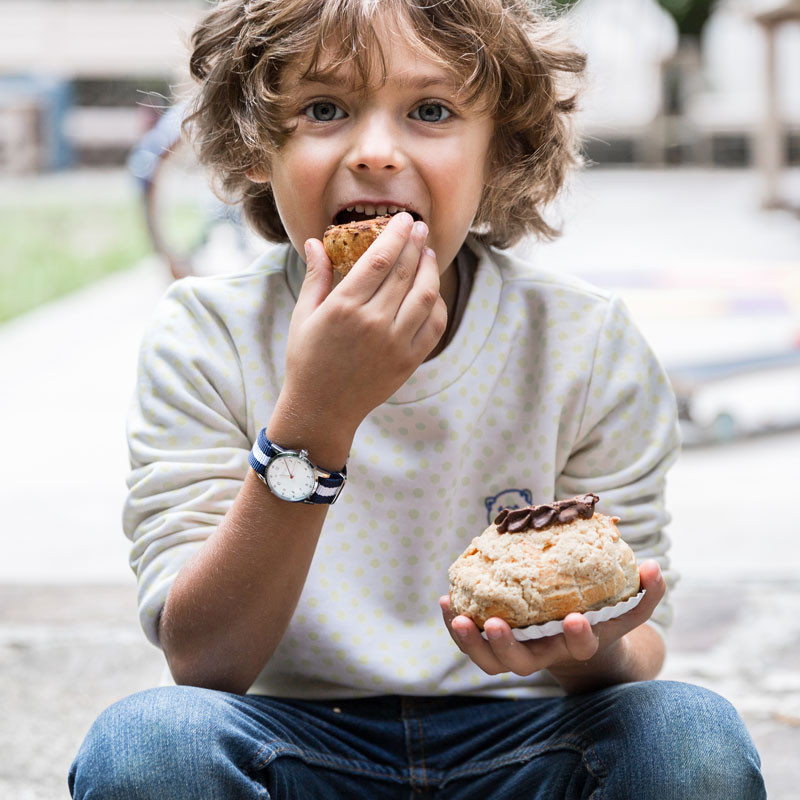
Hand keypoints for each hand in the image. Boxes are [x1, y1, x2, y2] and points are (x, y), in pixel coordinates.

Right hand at [278, 212, 447, 440]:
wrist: (322, 409)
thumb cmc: (307, 360)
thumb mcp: (303, 316)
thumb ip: (315, 276)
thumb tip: (313, 241)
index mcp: (344, 308)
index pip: (380, 260)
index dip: (396, 234)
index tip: (403, 218)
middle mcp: (373, 323)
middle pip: (406, 272)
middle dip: (417, 243)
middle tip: (420, 227)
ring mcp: (395, 344)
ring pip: (425, 296)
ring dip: (430, 269)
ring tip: (428, 253)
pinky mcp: (409, 361)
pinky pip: (433, 325)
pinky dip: (437, 303)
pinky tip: (430, 290)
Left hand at [439, 560, 664, 689]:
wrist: (578, 646)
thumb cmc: (603, 620)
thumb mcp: (626, 609)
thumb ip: (645, 593)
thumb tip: (654, 567)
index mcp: (577, 645)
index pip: (580, 647)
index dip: (578, 637)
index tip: (576, 619)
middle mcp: (544, 655)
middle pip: (520, 663)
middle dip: (506, 647)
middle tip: (496, 624)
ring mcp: (517, 653)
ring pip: (490, 661)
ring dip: (470, 642)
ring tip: (456, 615)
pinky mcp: (496, 646)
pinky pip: (473, 642)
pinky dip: (456, 626)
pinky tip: (446, 602)